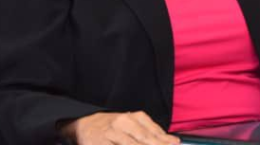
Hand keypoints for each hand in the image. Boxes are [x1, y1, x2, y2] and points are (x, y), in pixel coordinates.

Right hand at [60, 111, 178, 144]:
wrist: (85, 124)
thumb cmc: (113, 126)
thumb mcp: (132, 124)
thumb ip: (151, 133)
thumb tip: (172, 141)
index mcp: (133, 117)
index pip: (153, 131)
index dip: (164, 140)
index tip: (175, 144)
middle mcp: (123, 123)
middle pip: (144, 139)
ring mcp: (111, 133)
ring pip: (131, 144)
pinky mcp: (100, 143)